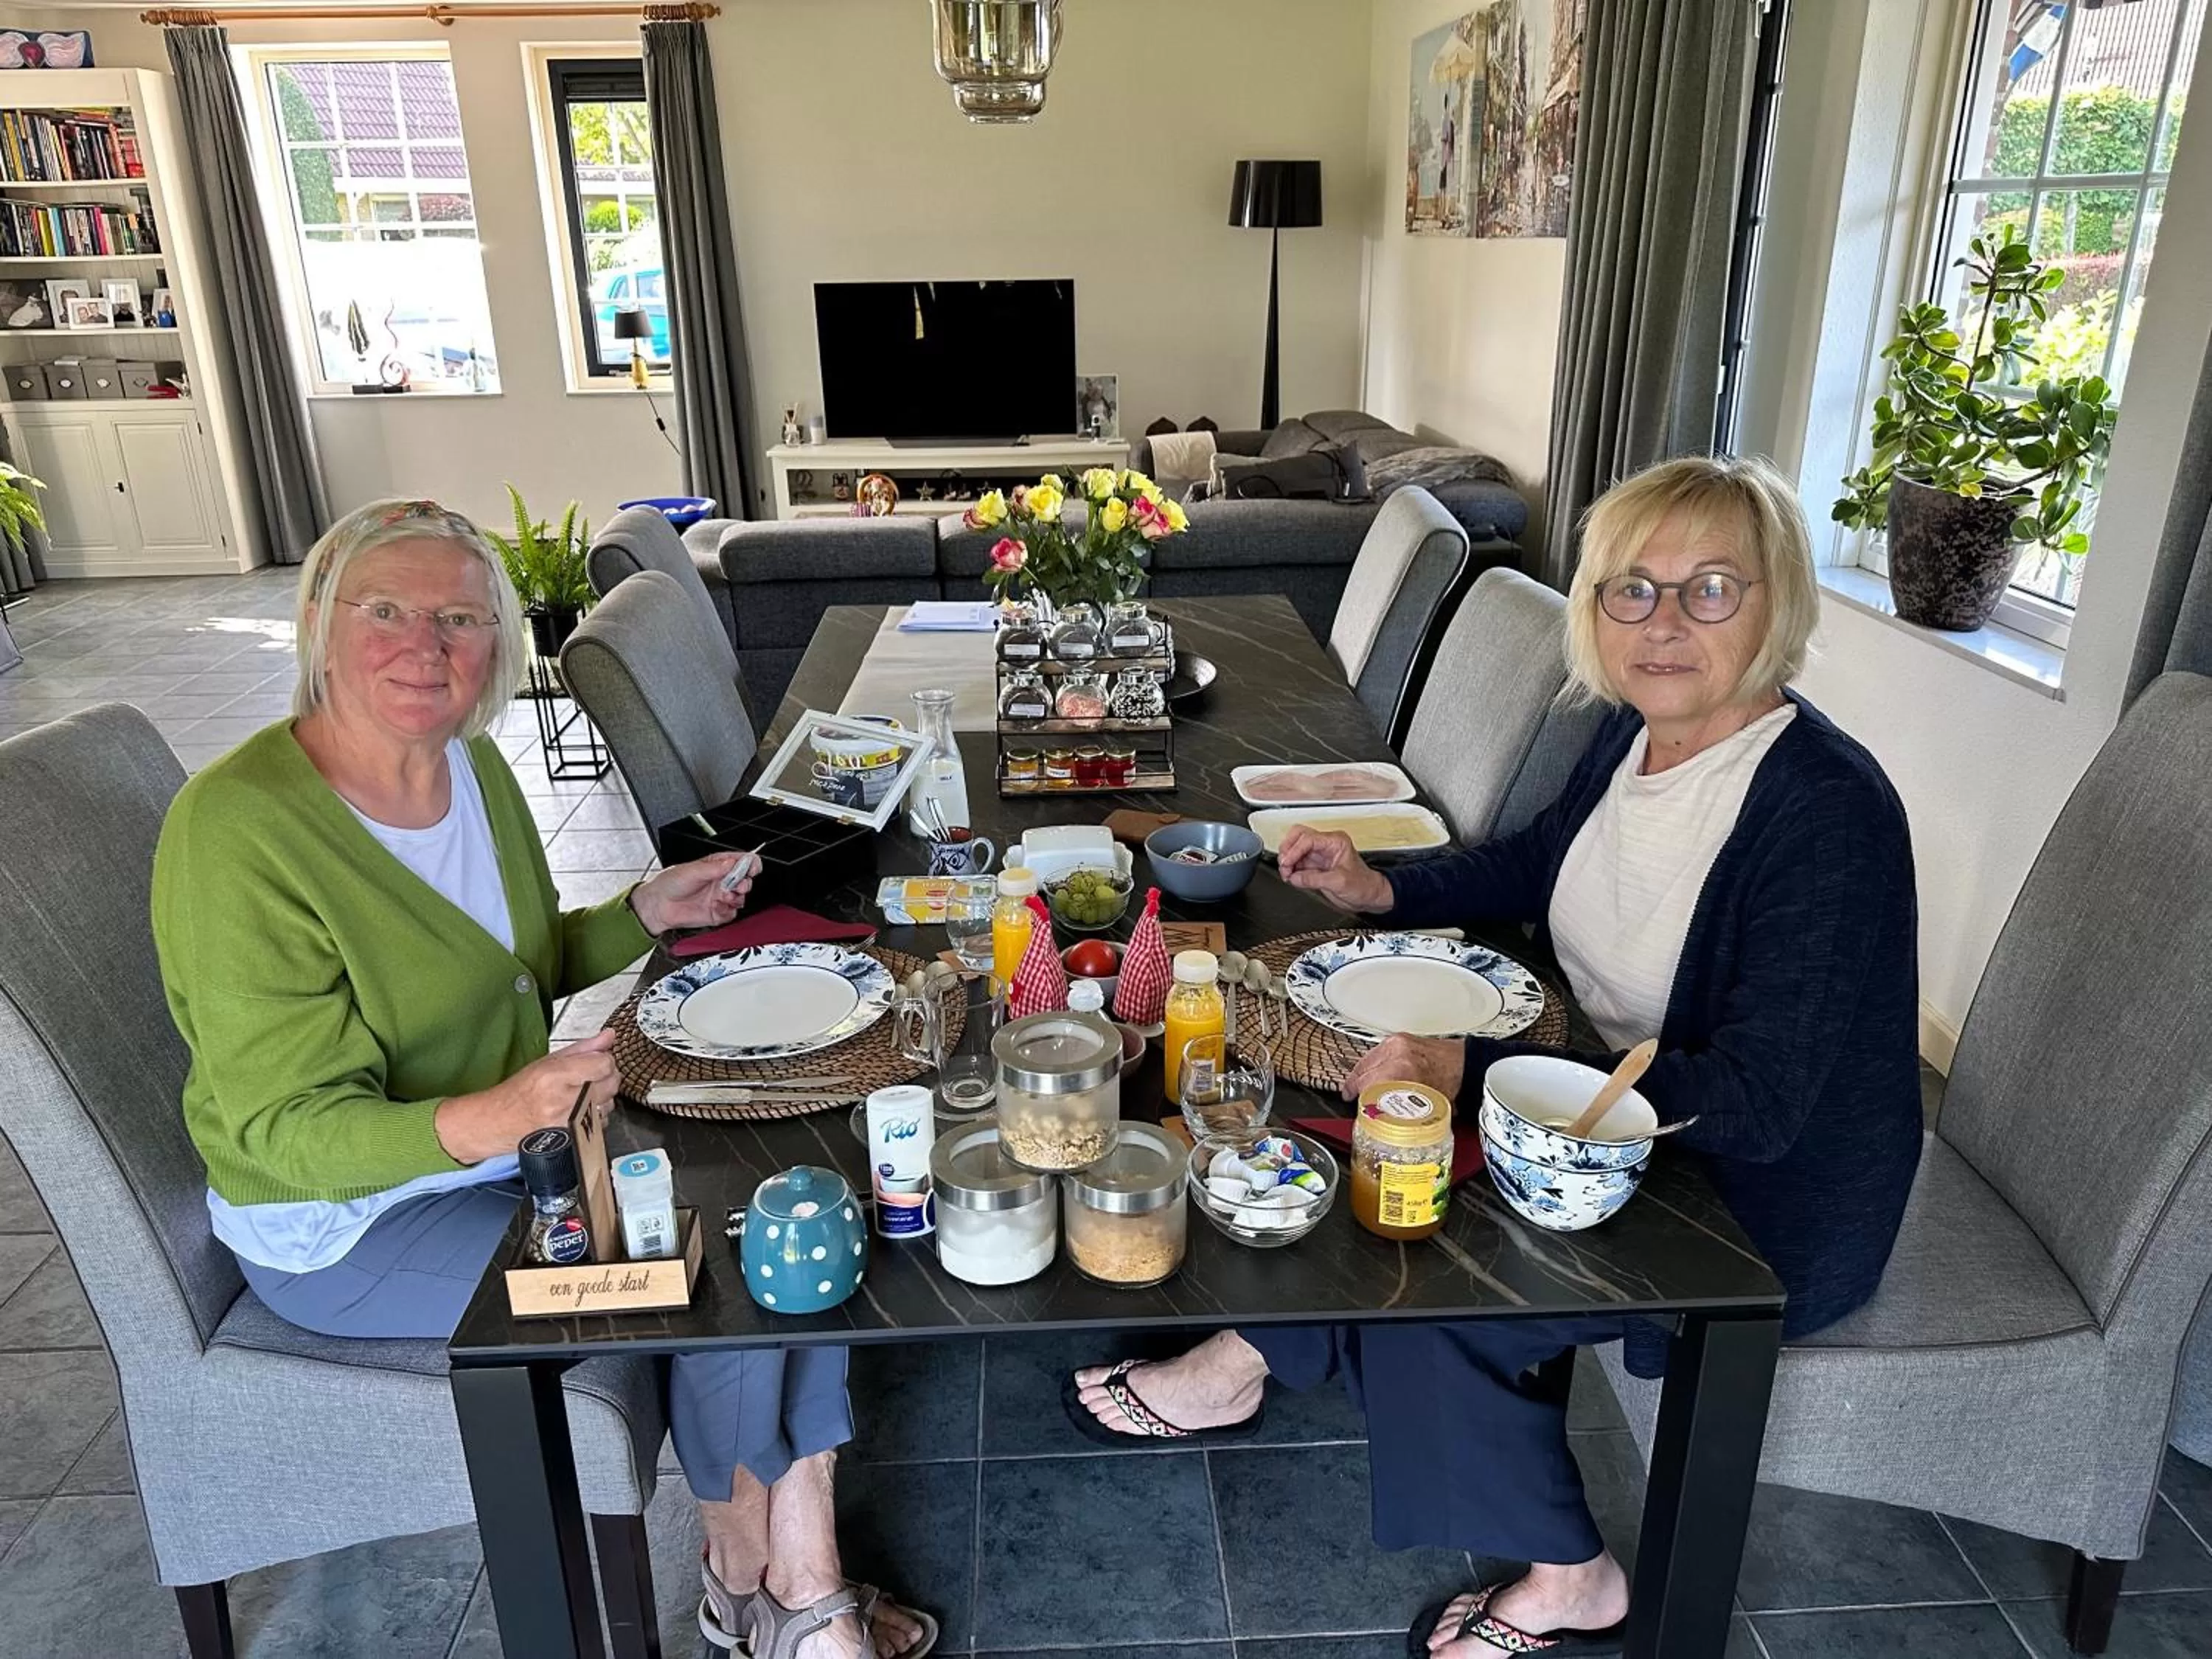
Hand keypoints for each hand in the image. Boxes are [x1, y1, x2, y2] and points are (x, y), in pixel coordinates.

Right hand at [434, 1029, 619, 1163]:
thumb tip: (609, 1036)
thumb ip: (583, 1048)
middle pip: (611, 1083)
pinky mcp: (573, 1138)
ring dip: (602, 1098)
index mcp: (554, 1075)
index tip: (595, 1061)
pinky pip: (602, 1122)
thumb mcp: (547, 1062)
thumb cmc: (519, 1092)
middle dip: (605, 1077)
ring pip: (609, 1103)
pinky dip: (596, 1116)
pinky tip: (579, 1112)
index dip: (604, 1060)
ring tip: (580, 1096)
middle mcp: (562, 1100)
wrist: (497, 1123)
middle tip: (588, 1078)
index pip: (603, 1063)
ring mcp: (568, 1123)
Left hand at [629, 851, 753, 935]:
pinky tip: (716, 907)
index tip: (750, 868)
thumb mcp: (692, 870)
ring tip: (725, 897)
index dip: (749, 863)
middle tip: (738, 885)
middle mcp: (721, 881)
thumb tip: (733, 863)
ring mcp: (720, 897)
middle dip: (745, 883)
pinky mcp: (717, 913)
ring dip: (737, 898)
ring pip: (741, 898)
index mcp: (717, 865)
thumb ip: (715, 868)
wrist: (658, 906)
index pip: (741, 861)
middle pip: (745, 880)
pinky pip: (732, 913)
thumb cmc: (669, 883)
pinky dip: (727, 911)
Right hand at [1277, 826, 1393, 914]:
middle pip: (1298, 836)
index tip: (1287, 862)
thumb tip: (1295, 877)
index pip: (1308, 839)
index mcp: (1335, 842)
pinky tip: (1290, 877)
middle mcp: (1326, 845)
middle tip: (1284, 864)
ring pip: (1295, 849)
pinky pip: (1296, 863)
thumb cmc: (1363, 885)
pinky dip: (1290, 869)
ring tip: (1286, 873)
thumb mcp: (1339, 882)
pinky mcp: (1314, 866)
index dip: (1294, 850)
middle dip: (1288, 849)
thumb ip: (1314, 879)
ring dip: (1287, 860)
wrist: (1368, 896)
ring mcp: (1319, 855)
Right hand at [1341, 1034, 1465, 1101]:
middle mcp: (1397, 1051)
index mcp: (1403, 1068)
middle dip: (1356, 1088)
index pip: (1367, 1085)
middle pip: (1362, 1072)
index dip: (1360, 1100)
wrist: (1465, 1064)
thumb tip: (1383, 1120)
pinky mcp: (1398, 1038)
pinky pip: (1375, 1053)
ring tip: (1356, 1088)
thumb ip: (1401, 1110)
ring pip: (1366, 1060)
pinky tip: (1369, 1074)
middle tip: (1353, 1100)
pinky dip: (1370, 1065)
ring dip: (1360, 1075)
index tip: (1357, 1108)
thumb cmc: (1453, 1082)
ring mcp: (1396, 1042)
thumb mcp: (1425, 1103)